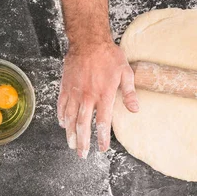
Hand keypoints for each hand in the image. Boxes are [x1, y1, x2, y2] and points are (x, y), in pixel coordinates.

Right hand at [57, 40, 138, 157]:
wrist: (88, 41)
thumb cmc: (109, 56)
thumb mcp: (126, 72)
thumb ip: (129, 93)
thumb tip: (135, 110)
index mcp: (103, 95)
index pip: (103, 122)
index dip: (102, 137)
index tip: (102, 148)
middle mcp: (87, 97)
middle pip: (83, 125)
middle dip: (83, 142)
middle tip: (83, 155)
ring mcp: (74, 92)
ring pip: (70, 118)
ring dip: (70, 133)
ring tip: (71, 145)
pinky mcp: (65, 86)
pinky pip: (61, 105)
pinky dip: (61, 116)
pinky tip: (63, 124)